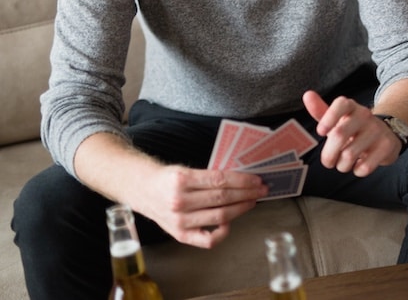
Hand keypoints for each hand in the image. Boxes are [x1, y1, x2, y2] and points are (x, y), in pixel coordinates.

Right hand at [133, 165, 266, 247]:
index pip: (219, 180)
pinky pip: (207, 240)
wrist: (143, 191)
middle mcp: (179, 201)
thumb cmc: (168, 180)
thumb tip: (240, 180)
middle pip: (222, 198)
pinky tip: (230, 222)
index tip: (256, 180)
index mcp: (181, 180)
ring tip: (252, 201)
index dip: (242, 180)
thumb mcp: (186, 170)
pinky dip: (222, 232)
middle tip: (261, 190)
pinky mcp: (180, 234)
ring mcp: (179, 220)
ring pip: (219, 216)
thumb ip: (209, 176)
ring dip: (240, 208)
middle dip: (246, 193)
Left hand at [303, 91, 401, 175]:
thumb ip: (321, 111)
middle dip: (328, 155)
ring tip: (344, 163)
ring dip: (342, 166)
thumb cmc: (355, 128)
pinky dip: (357, 171)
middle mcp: (365, 115)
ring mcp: (377, 130)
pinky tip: (359, 165)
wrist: (387, 133)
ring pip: (349, 155)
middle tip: (328, 162)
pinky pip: (364, 166)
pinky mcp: (386, 146)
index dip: (328, 118)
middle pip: (339, 135)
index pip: (341, 104)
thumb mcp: (339, 119)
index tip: (320, 132)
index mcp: (351, 107)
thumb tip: (307, 95)